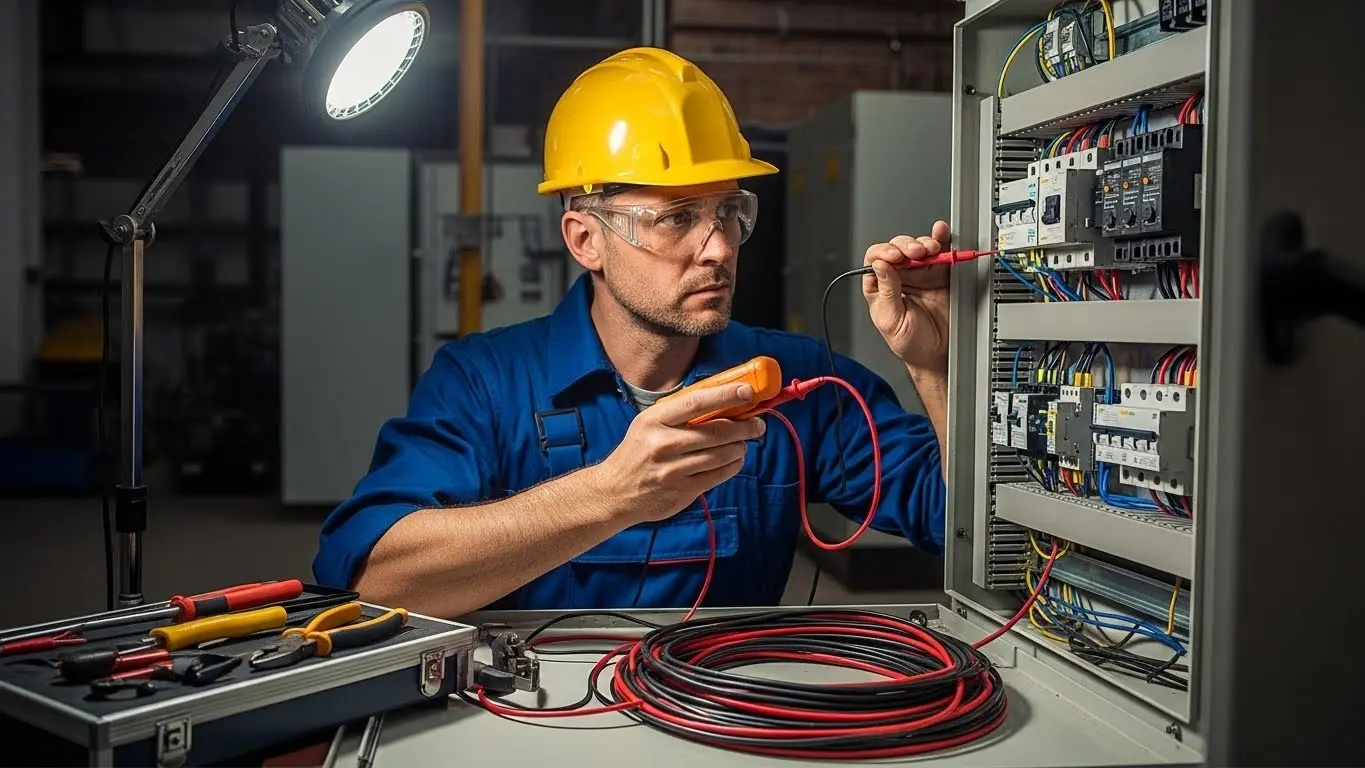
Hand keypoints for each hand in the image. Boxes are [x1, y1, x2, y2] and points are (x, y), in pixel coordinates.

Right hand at [588, 383, 764, 524]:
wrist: (615, 492)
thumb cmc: (637, 452)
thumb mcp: (648, 423)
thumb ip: (680, 413)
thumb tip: (722, 399)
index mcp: (655, 420)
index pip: (697, 402)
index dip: (726, 395)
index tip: (747, 392)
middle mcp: (664, 443)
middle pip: (716, 431)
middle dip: (744, 426)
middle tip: (758, 424)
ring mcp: (674, 469)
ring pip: (722, 455)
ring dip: (739, 447)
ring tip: (742, 444)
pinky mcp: (682, 491)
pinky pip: (718, 475)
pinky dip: (733, 465)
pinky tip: (734, 460)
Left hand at [862, 220, 952, 374]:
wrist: (938, 354)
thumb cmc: (910, 343)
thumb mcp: (892, 320)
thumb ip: (887, 292)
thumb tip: (880, 265)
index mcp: (880, 286)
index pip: (875, 259)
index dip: (884, 252)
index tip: (895, 257)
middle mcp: (899, 276)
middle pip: (897, 248)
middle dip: (906, 246)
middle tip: (916, 253)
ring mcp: (920, 273)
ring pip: (918, 247)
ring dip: (924, 243)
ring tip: (930, 251)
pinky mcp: (940, 274)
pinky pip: (940, 252)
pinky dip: (941, 239)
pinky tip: (940, 234)